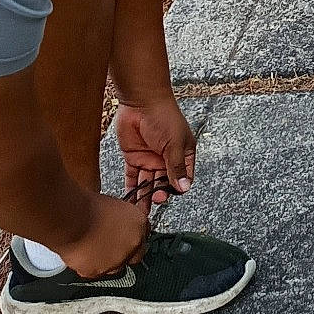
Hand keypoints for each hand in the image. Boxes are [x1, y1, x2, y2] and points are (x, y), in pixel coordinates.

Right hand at [59, 193, 148, 279]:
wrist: (71, 219)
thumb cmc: (86, 207)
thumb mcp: (112, 204)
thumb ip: (121, 217)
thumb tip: (116, 220)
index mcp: (139, 223)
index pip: (143, 234)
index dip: (131, 236)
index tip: (123, 236)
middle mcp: (133, 243)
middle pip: (133, 254)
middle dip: (123, 251)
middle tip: (108, 244)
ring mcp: (117, 259)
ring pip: (115, 266)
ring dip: (107, 260)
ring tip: (92, 247)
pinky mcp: (100, 272)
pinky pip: (96, 272)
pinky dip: (89, 266)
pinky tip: (82, 254)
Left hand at [116, 95, 195, 213]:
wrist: (141, 101)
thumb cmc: (164, 117)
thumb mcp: (174, 144)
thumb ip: (176, 167)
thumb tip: (184, 188)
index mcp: (183, 155)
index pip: (183, 178)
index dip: (178, 188)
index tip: (170, 195)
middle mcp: (167, 159)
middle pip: (165, 183)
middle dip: (160, 194)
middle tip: (155, 200)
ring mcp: (150, 159)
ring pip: (148, 183)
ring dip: (145, 197)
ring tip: (140, 211)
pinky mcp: (134, 158)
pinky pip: (133, 177)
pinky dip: (131, 189)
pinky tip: (129, 201)